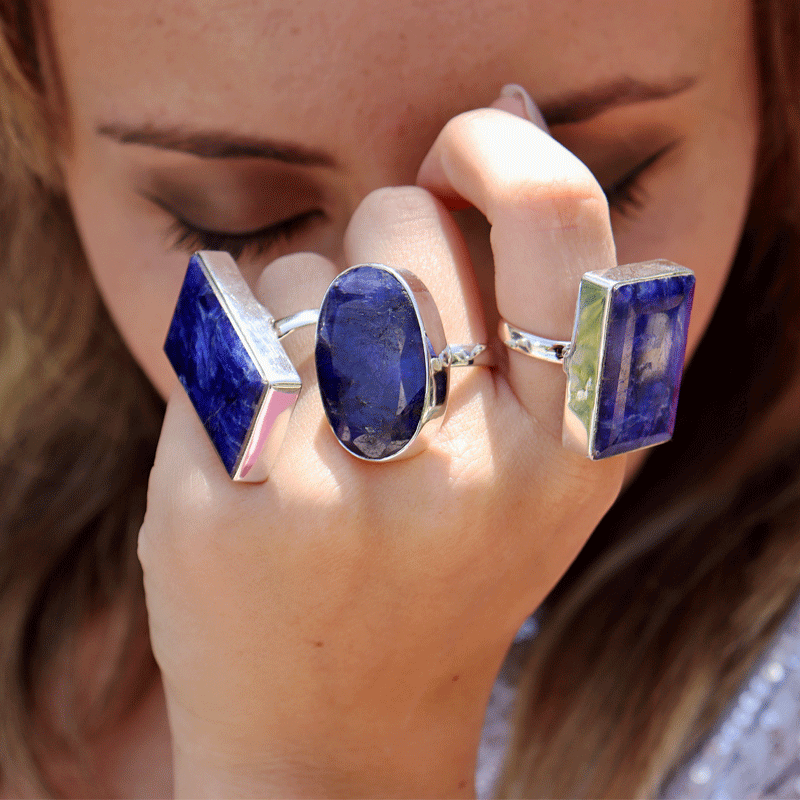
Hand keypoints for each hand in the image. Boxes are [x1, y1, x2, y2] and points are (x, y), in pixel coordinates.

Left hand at [138, 92, 624, 797]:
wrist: (334, 730)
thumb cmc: (439, 573)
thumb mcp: (534, 462)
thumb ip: (538, 297)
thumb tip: (519, 106)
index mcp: (570, 451)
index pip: (560, 226)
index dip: (503, 151)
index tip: (459, 147)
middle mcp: (471, 473)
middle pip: (399, 223)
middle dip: (379, 239)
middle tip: (379, 322)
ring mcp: (344, 496)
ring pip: (302, 272)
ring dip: (302, 304)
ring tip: (320, 402)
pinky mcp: (233, 509)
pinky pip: (219, 328)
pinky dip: (231, 346)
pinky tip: (253, 423)